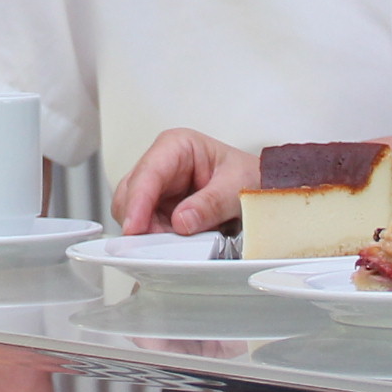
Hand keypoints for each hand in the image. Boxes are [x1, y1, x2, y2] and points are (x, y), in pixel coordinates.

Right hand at [113, 131, 257, 236]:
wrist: (261, 187)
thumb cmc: (247, 176)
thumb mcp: (236, 187)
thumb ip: (210, 204)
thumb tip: (181, 221)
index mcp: (177, 146)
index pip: (148, 173)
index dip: (137, 202)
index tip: (135, 228)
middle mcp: (161, 164)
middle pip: (130, 193)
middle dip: (139, 221)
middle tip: (154, 246)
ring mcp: (158, 188)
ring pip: (132, 212)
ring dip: (147, 233)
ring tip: (171, 245)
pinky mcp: (159, 208)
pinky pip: (145, 226)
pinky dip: (154, 238)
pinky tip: (171, 244)